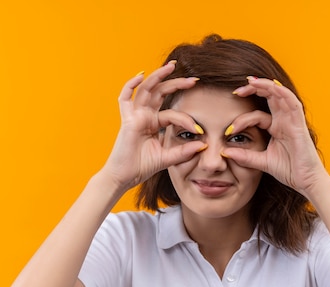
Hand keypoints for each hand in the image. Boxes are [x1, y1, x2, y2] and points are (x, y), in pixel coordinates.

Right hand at [100, 61, 206, 189]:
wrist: (125, 177)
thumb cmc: (142, 167)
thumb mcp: (168, 158)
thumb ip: (184, 152)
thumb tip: (204, 145)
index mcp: (154, 123)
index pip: (173, 113)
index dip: (186, 119)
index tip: (199, 130)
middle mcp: (145, 116)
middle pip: (161, 93)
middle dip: (176, 83)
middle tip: (194, 80)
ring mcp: (135, 116)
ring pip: (146, 90)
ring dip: (158, 76)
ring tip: (171, 67)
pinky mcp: (127, 120)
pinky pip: (125, 99)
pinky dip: (130, 85)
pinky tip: (140, 75)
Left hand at [221, 78, 327, 198]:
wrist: (306, 181)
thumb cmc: (289, 170)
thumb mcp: (261, 161)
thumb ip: (244, 156)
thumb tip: (224, 152)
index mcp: (276, 128)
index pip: (257, 114)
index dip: (242, 118)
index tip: (229, 130)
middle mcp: (284, 120)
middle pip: (269, 97)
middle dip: (253, 90)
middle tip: (236, 91)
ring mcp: (292, 120)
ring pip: (280, 94)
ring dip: (265, 85)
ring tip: (250, 82)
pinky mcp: (299, 123)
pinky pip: (292, 102)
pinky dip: (282, 92)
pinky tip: (271, 86)